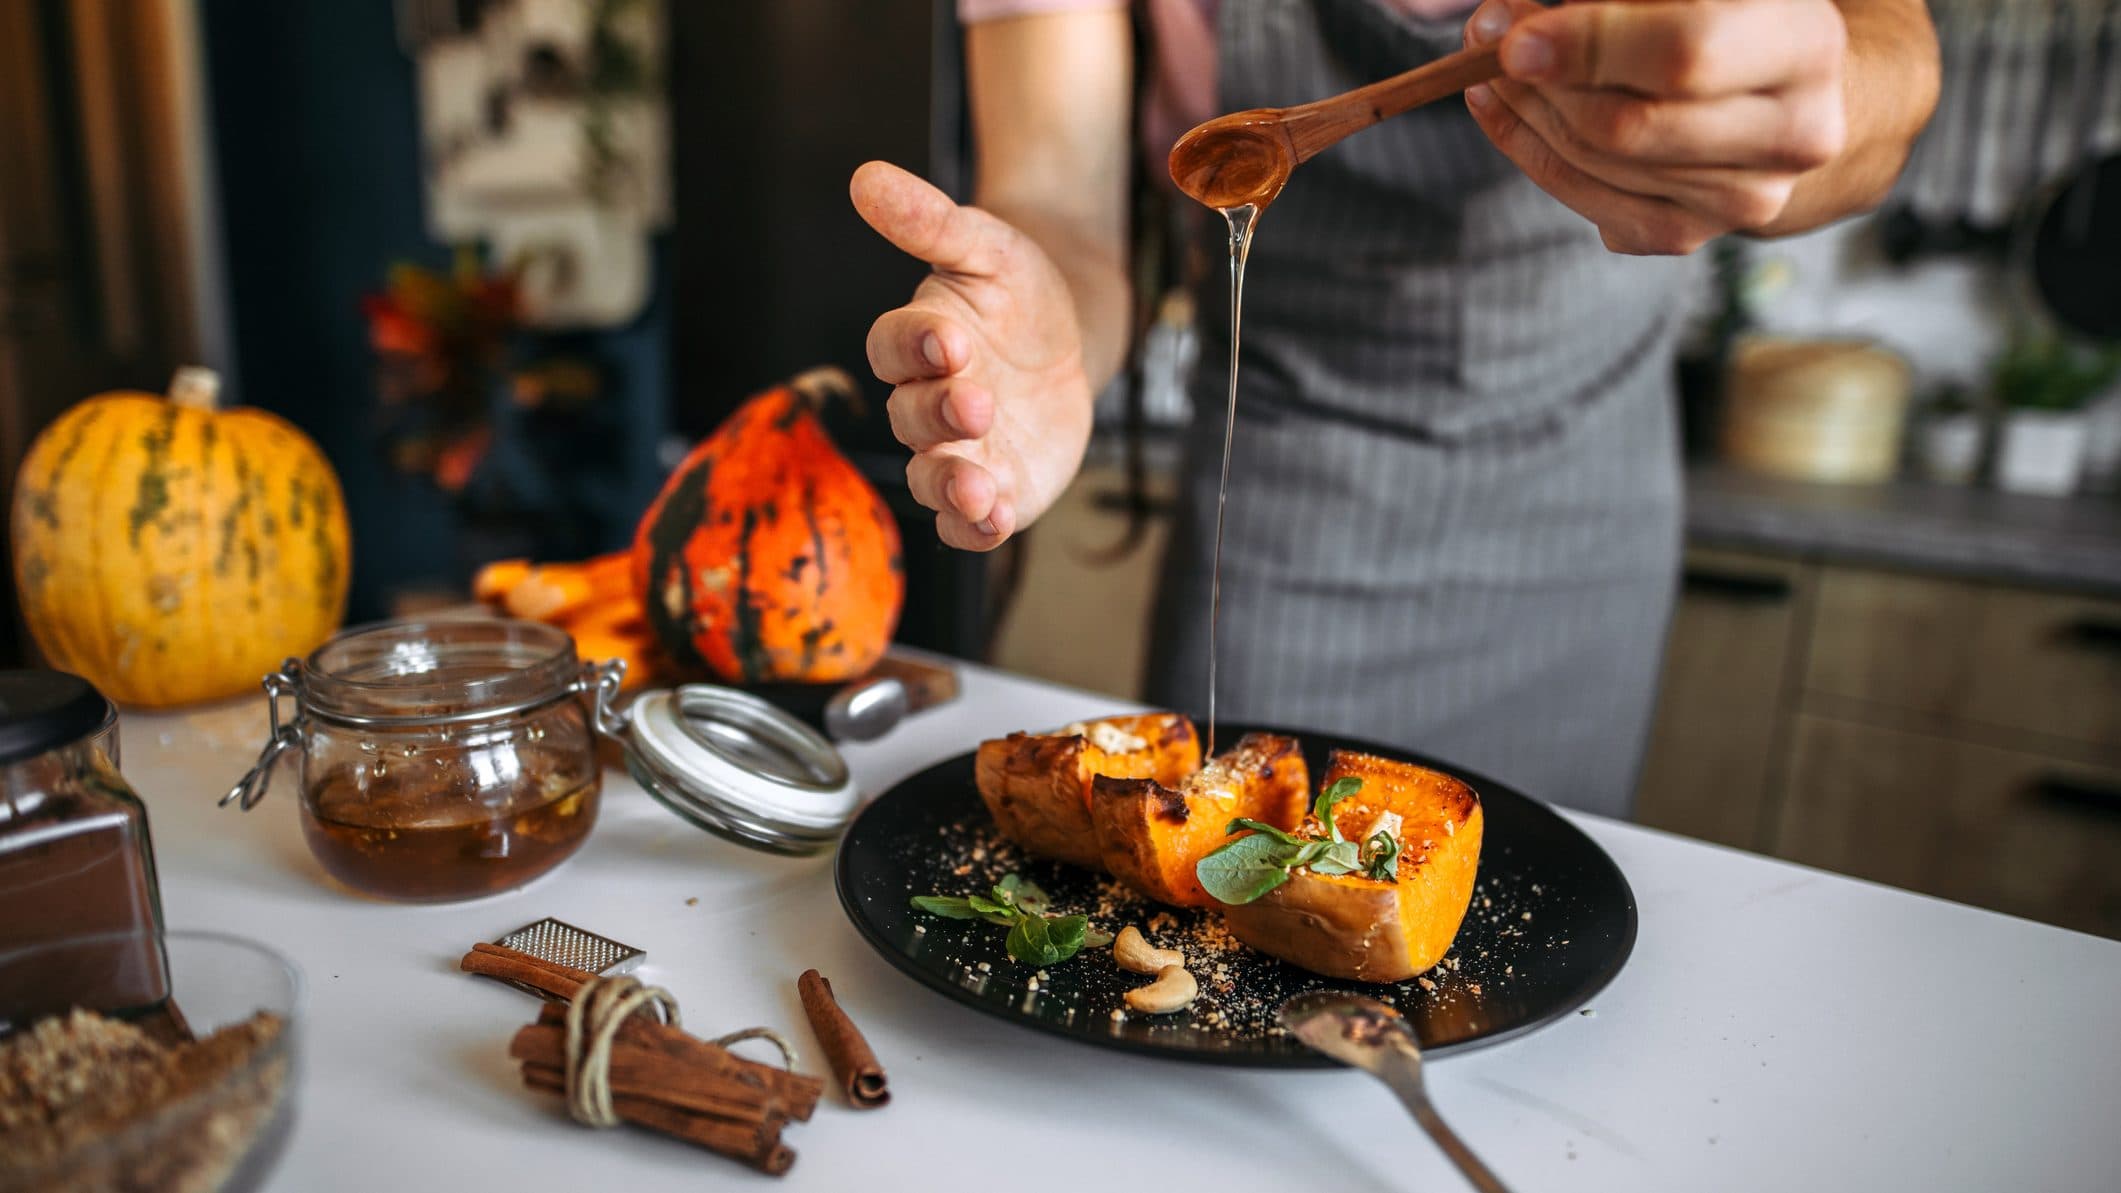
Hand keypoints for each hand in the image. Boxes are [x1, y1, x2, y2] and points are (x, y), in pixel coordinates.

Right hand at [849, 161, 1095, 550]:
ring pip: (934, 479)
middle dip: (941, 415)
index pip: (893, 346)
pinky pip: (970, 521)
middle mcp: (926, 401)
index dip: (915, 345)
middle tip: (977, 403)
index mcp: (916, 340)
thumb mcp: (987, 244)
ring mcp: (959, 450)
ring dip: (952, 486)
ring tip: (979, 487)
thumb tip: (866, 176)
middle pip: (912, 419)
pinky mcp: (996, 487)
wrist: (1069, 331)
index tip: (949, 338)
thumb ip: (930, 221)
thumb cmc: (1015, 286)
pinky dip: (976, 527)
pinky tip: (995, 522)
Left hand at [1463, 0, 1849, 253]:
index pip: (1685, 54)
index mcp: (1803, 46)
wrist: (1773, 91)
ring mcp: (1743, 198)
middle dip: (1540, 80)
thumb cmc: (1720, 14)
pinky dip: (1527, 147)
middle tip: (1488, 33)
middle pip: (1627, 125)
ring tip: (1492, 62)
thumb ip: (1622, 0)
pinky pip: (1583, 197)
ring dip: (1525, 108)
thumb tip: (1520, 24)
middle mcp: (1792, 135)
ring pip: (1595, 161)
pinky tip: (1501, 106)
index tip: (1518, 35)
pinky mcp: (1687, 233)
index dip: (1591, 44)